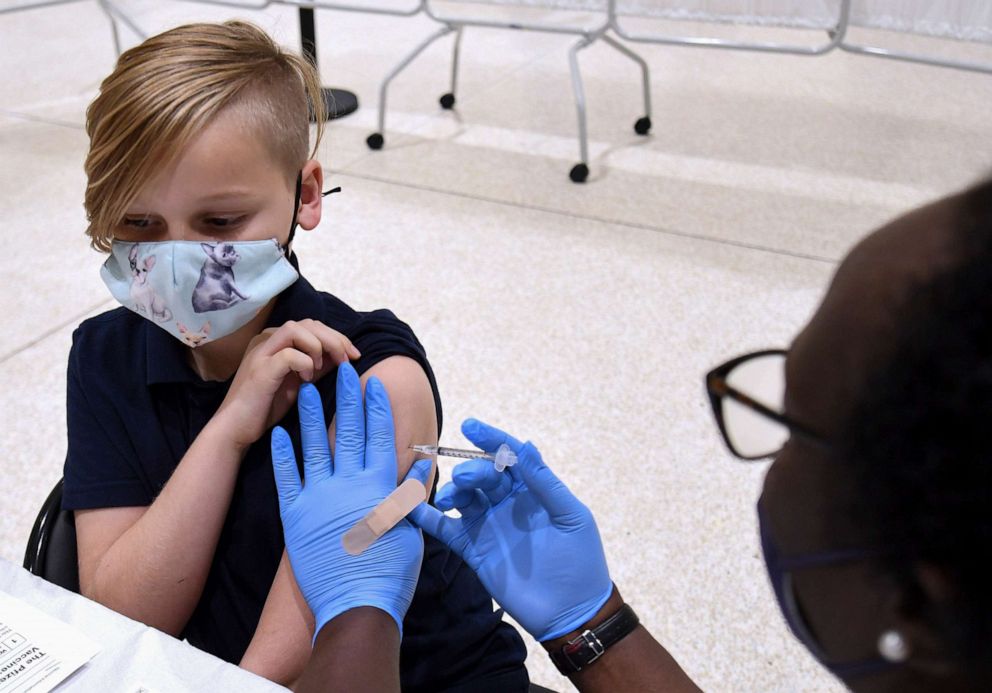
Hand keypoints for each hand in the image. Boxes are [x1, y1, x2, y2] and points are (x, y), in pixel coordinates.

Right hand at [218, 319, 359, 448]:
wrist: (236, 429)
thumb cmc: (267, 407)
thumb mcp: (299, 381)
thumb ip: (317, 365)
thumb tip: (343, 355)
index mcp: (275, 341)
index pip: (312, 326)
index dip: (337, 337)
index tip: (354, 355)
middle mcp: (266, 340)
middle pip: (308, 323)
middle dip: (334, 339)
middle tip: (348, 359)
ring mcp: (260, 353)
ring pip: (296, 329)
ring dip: (319, 346)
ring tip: (324, 367)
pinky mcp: (260, 369)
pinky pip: (289, 354)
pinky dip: (305, 364)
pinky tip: (307, 380)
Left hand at [271, 363, 424, 637]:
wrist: (357, 605)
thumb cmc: (390, 573)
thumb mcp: (410, 531)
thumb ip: (409, 495)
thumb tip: (416, 466)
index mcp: (379, 486)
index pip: (379, 436)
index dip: (377, 408)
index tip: (374, 383)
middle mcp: (350, 484)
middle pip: (349, 432)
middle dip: (347, 398)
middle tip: (343, 370)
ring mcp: (320, 498)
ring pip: (315, 447)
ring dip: (312, 416)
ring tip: (308, 390)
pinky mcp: (296, 516)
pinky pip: (287, 479)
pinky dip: (283, 455)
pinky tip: (280, 433)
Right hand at [406, 419, 611, 641]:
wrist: (572, 612)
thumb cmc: (581, 561)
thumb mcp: (570, 517)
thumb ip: (545, 483)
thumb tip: (526, 446)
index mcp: (533, 491)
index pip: (508, 457)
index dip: (491, 439)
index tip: (470, 426)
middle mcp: (507, 504)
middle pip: (483, 475)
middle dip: (472, 470)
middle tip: (466, 478)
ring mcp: (489, 526)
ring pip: (464, 497)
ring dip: (453, 490)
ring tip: (450, 497)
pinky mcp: (474, 550)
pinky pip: (447, 529)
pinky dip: (429, 518)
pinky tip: (413, 508)